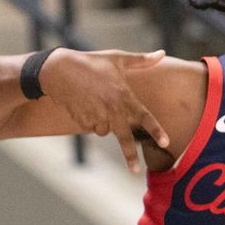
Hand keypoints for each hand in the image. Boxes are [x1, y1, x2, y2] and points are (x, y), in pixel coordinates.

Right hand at [42, 48, 169, 172]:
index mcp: (123, 95)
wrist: (58, 70)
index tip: (166, 142)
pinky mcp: (82, 120)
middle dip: (129, 155)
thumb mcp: (117, 58)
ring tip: (95, 102)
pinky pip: (91, 128)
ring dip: (104, 123)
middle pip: (124, 137)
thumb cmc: (91, 62)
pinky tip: (84, 105)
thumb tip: (163, 54)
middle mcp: (111, 108)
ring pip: (105, 130)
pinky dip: (90, 121)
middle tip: (135, 171)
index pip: (144, 116)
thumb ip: (142, 60)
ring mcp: (96, 116)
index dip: (156, 130)